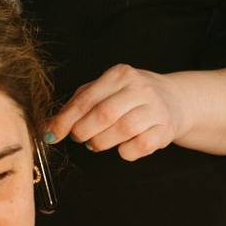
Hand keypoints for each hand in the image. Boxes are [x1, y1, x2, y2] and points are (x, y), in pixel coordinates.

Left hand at [44, 65, 192, 161]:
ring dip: (101, 143)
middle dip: (84, 132)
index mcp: (120, 75)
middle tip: (80, 138)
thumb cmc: (131, 97)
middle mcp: (139, 88)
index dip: (65, 120)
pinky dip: (124, 151)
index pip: (86, 99)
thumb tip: (50, 126)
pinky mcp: (164, 130)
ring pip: (121, 131)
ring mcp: (155, 109)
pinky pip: (138, 147)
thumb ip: (78, 104)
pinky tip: (122, 145)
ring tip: (98, 142)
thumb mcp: (105, 90)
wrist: (175, 100)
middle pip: (103, 115)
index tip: (51, 135)